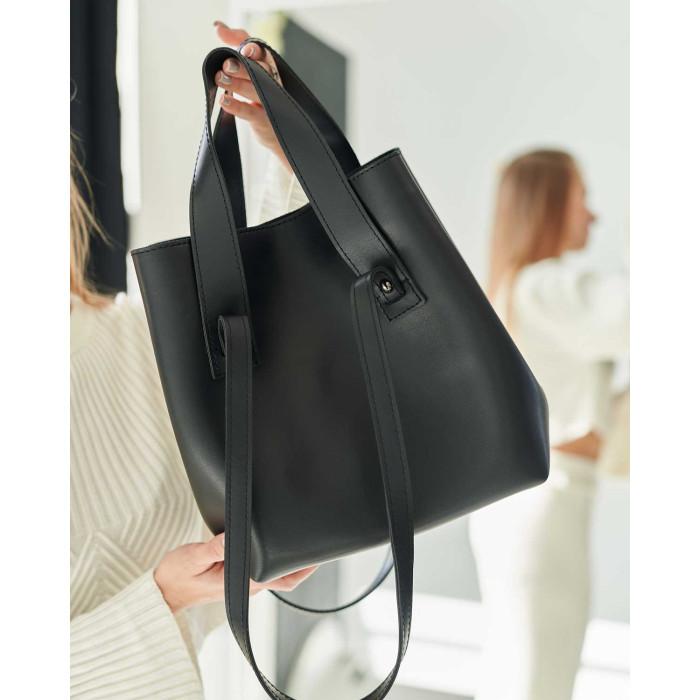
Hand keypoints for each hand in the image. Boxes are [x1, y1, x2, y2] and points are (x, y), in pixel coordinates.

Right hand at [154, 532, 318, 613]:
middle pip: (287, 578)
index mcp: (243, 583)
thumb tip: (232, 536)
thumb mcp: (193, 558)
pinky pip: (265, 571)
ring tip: (302, 540)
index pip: (283, 578)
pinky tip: (276, 547)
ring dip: (290, 561)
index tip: (316, 550)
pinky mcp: (238, 579)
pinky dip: (276, 561)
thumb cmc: (176, 576)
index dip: (303, 567)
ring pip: (277, 574)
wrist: (163, 592)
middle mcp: (249, 586)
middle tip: (317, 540)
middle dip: (304, 562)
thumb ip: (214, 548)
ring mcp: (245, 584)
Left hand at [213, 22, 291, 172]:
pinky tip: (224, 101)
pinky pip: (251, 114)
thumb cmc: (261, 98)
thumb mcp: (251, 70)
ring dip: (237, 84)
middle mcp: (274, 85)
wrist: (277, 134)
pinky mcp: (265, 122)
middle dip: (244, 67)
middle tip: (226, 64)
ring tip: (220, 78)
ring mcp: (271, 104)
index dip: (255, 51)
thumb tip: (218, 28)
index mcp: (271, 69)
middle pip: (261, 72)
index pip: (264, 55)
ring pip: (256, 91)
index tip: (243, 48)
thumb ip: (235, 44)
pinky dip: (237, 107)